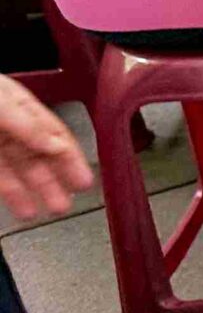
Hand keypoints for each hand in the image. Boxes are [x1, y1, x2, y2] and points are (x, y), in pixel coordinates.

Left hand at [0, 76, 91, 222]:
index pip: (53, 133)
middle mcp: (5, 126)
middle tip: (67, 201)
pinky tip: (17, 205)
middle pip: (36, 155)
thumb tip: (53, 142)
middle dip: (53, 180)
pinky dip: (9, 192)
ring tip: (47, 210)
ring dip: (31, 191)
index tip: (83, 178)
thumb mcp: (0, 103)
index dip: (70, 156)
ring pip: (15, 171)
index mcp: (17, 106)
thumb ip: (25, 123)